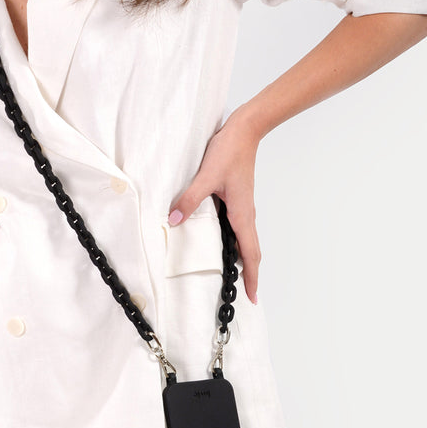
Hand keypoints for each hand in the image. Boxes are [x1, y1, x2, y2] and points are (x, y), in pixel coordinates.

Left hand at [167, 107, 261, 302]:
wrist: (245, 131)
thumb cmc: (230, 151)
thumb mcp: (206, 176)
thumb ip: (189, 199)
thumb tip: (174, 220)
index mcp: (242, 213)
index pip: (250, 253)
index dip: (252, 276)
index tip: (252, 296)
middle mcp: (245, 213)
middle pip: (250, 251)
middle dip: (249, 274)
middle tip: (244, 293)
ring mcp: (242, 206)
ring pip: (245, 240)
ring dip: (242, 259)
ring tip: (234, 276)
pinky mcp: (236, 199)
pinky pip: (238, 227)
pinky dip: (235, 242)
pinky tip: (222, 243)